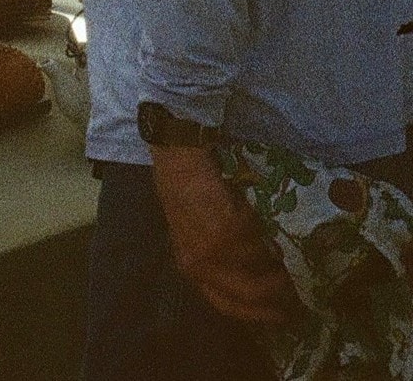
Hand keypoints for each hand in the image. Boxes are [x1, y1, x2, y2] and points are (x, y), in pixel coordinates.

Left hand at [149, 145, 300, 324]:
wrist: (178, 162)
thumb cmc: (189, 194)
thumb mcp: (198, 233)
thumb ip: (222, 257)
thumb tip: (262, 273)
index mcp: (191, 268)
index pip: (226, 304)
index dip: (257, 314)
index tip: (283, 316)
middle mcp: (198, 265)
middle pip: (247, 292)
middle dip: (277, 291)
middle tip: (299, 287)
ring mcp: (210, 250)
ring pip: (258, 264)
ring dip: (276, 257)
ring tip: (289, 249)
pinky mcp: (224, 231)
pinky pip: (257, 238)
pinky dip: (266, 229)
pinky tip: (269, 219)